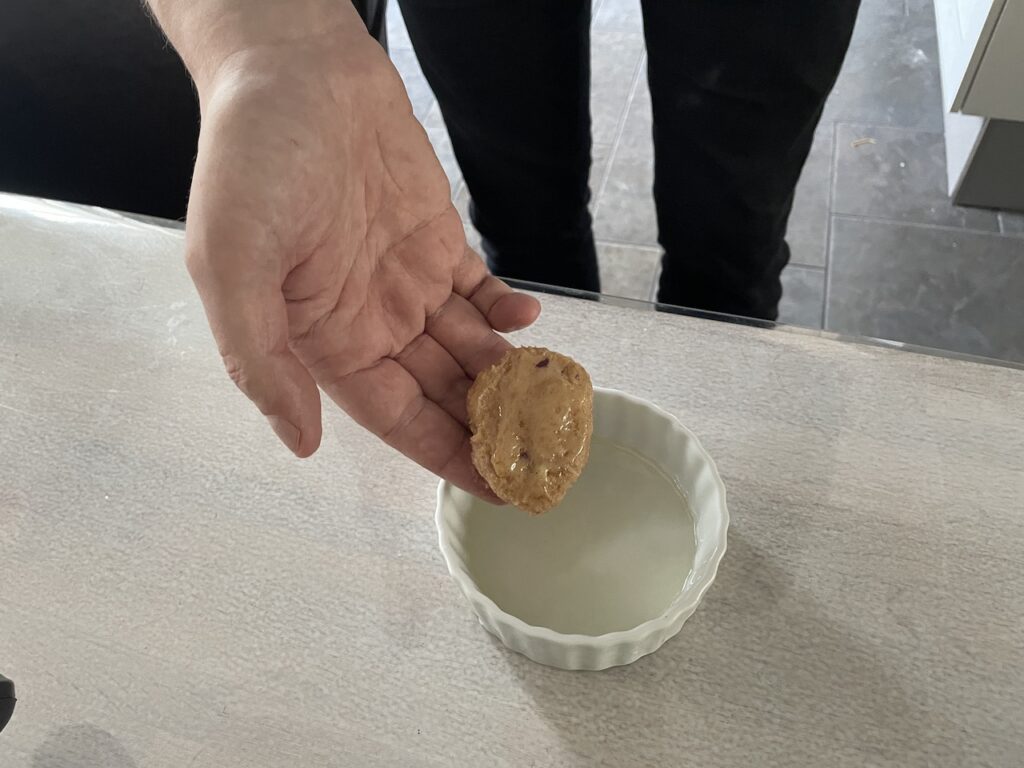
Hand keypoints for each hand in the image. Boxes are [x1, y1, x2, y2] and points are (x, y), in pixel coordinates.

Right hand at [185, 33, 539, 497]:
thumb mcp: (231, 264)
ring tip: (555, 402)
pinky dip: (506, 312)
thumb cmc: (252, 159)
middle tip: (546, 456)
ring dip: (509, 377)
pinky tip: (529, 324)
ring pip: (468, 348)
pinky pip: (479, 292)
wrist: (295, 71)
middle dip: (490, 427)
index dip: (446, 455)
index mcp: (323, 339)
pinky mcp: (435, 239)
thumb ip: (262, 359)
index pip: (396, 417)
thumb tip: (299, 442)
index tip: (498, 488)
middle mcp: (369, 318)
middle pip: (442, 392)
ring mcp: (406, 279)